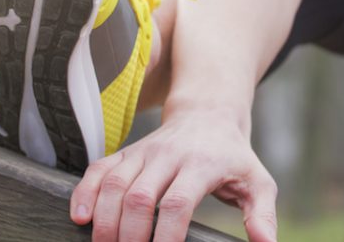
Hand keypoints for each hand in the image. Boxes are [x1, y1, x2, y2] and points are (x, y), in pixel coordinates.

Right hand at [70, 111, 277, 241]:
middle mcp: (169, 155)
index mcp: (202, 164)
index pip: (177, 203)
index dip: (165, 236)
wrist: (209, 115)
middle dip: (128, 235)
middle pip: (139, 197)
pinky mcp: (127, 152)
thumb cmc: (234, 156)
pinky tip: (80, 217)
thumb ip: (263, 214)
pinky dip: (85, 192)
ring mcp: (145, 151)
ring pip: (115, 183)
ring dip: (104, 221)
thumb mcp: (258, 181)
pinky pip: (99, 169)